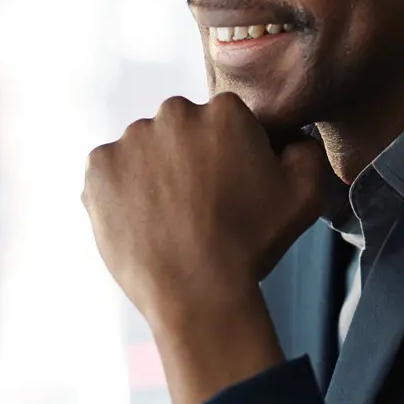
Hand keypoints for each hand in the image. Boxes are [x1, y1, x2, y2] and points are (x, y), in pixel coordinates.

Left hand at [82, 93, 329, 403]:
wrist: (198, 292)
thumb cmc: (252, 244)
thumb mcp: (305, 195)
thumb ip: (306, 150)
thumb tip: (289, 137)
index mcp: (225, 111)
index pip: (225, 123)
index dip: (230, 157)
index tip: (229, 189)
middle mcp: (174, 113)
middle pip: (182, 130)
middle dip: (189, 158)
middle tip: (199, 205)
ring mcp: (130, 139)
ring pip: (145, 150)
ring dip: (154, 174)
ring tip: (169, 218)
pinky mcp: (98, 167)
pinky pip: (110, 171)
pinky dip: (121, 191)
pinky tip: (143, 220)